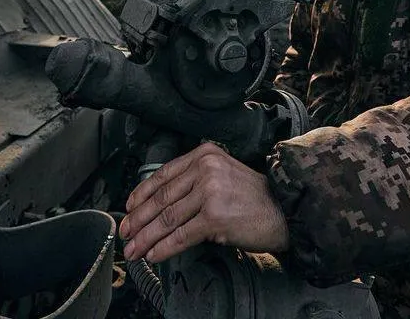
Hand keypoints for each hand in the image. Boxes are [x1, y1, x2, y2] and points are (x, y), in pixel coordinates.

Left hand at [119, 142, 289, 262]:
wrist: (284, 211)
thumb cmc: (254, 197)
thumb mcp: (223, 174)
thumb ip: (195, 180)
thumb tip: (160, 204)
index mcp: (204, 154)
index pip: (163, 175)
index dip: (141, 194)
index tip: (129, 209)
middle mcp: (205, 169)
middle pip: (161, 198)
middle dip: (139, 219)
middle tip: (126, 233)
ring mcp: (210, 192)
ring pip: (168, 218)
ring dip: (147, 238)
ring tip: (135, 249)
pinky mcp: (215, 216)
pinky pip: (181, 236)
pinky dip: (164, 248)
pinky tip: (154, 255)